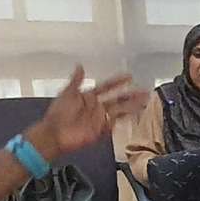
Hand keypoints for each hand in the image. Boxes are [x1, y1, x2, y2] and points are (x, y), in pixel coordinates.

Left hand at [25, 66, 146, 161]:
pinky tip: (133, 115)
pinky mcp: (100, 131)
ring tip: (145, 101)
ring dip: (132, 106)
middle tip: (144, 91)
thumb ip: (75, 80)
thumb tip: (80, 67)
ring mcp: (99, 119)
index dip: (118, 81)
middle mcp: (96, 107)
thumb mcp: (66, 93)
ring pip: (120, 110)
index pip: (107, 87)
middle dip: (132, 95)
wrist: (54, 134)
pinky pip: (115, 124)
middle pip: (118, 99)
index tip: (129, 76)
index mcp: (88, 97)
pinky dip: (123, 120)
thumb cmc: (57, 115)